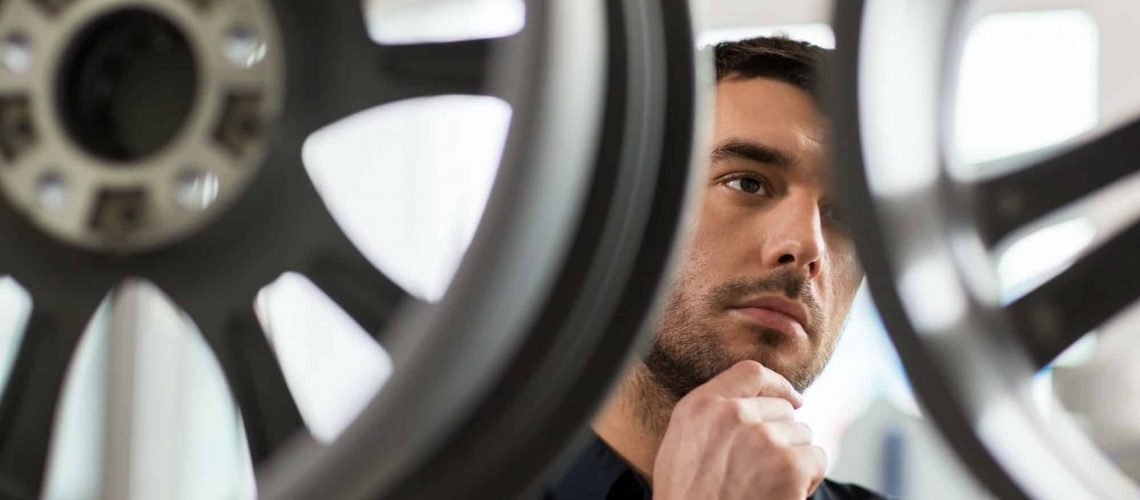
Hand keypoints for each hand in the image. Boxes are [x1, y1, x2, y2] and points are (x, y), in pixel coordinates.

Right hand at [652, 360, 825, 499]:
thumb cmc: (686, 497)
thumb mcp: (679, 444)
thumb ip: (710, 414)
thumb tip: (750, 404)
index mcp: (701, 406)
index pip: (752, 373)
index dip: (779, 385)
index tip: (793, 399)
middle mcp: (732, 415)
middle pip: (783, 409)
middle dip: (782, 435)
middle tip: (765, 468)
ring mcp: (763, 438)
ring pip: (802, 433)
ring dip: (794, 457)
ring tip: (769, 484)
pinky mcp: (789, 466)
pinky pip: (817, 458)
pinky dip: (809, 477)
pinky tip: (785, 493)